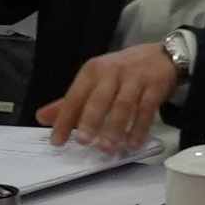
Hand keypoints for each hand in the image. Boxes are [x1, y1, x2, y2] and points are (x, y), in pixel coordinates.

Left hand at [40, 43, 181, 154]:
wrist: (163, 55)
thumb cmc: (123, 72)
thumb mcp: (95, 81)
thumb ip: (71, 101)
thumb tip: (42, 117)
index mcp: (92, 72)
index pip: (74, 97)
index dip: (64, 119)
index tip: (56, 141)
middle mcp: (112, 73)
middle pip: (99, 99)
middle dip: (90, 121)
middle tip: (82, 142)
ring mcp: (135, 79)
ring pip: (123, 105)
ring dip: (115, 128)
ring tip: (107, 148)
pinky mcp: (154, 87)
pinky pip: (146, 110)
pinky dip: (139, 128)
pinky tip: (132, 144)